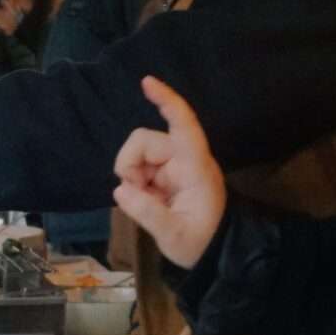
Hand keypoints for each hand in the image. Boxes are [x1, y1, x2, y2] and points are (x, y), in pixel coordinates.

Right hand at [111, 75, 227, 270]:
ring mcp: (173, 166)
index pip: (183, 126)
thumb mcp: (175, 236)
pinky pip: (138, 167)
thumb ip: (148, 213)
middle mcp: (184, 160)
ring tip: (142, 202)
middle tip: (135, 195)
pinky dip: (134, 183)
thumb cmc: (201, 242)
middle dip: (129, 164)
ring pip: (137, 154)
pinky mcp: (164, 175)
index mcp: (195, 167)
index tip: (147, 82)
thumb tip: (120, 189)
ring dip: (131, 176)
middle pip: (144, 141)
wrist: (214, 252)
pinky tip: (144, 200)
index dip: (167, 102)